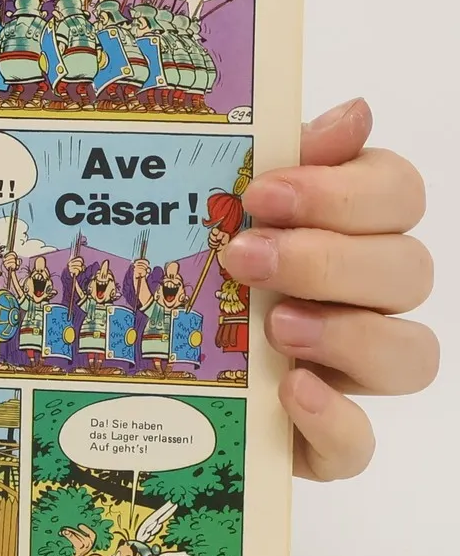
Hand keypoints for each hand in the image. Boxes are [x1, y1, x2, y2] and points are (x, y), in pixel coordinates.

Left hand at [225, 99, 436, 479]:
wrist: (143, 364)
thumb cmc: (195, 265)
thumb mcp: (219, 204)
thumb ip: (282, 155)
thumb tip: (353, 112)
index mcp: (350, 228)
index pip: (398, 192)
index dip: (344, 191)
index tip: (265, 194)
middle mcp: (367, 297)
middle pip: (408, 268)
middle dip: (328, 259)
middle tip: (244, 258)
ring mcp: (352, 370)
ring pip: (412, 354)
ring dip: (349, 335)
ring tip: (275, 326)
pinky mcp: (323, 438)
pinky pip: (359, 444)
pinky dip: (334, 420)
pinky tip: (291, 392)